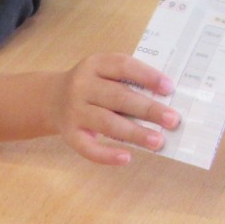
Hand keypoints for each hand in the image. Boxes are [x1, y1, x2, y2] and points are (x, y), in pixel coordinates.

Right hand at [49, 54, 180, 165]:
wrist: (52, 99)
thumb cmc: (92, 86)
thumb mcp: (104, 72)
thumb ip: (128, 80)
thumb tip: (165, 100)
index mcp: (95, 65)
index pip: (123, 66)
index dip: (147, 76)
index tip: (169, 88)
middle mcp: (82, 86)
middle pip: (119, 97)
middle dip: (148, 109)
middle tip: (172, 120)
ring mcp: (74, 111)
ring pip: (107, 123)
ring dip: (135, 133)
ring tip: (158, 141)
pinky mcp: (69, 134)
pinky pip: (88, 147)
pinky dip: (107, 155)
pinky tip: (127, 158)